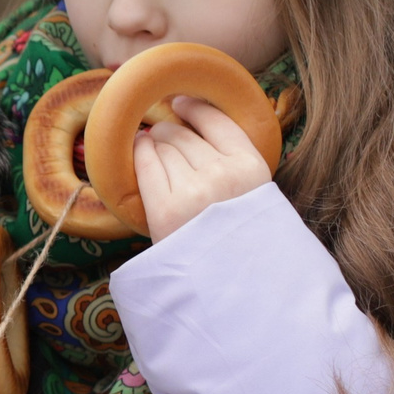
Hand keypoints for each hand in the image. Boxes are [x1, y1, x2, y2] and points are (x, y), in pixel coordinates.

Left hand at [133, 93, 274, 241]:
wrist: (231, 291)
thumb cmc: (239, 241)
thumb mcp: (254, 198)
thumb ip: (236, 165)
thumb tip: (195, 118)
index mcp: (253, 170)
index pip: (218, 121)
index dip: (195, 108)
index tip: (181, 103)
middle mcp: (224, 176)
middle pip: (184, 134)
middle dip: (170, 131)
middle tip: (164, 136)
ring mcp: (194, 192)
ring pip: (163, 146)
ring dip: (155, 144)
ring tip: (153, 148)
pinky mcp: (165, 210)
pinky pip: (145, 163)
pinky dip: (140, 152)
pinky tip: (139, 149)